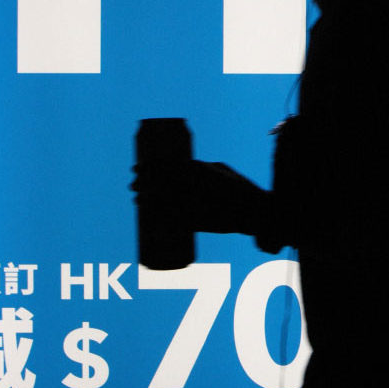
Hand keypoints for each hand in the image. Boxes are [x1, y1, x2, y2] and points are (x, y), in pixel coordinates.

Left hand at [131, 160, 267, 234]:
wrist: (255, 213)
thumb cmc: (240, 188)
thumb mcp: (222, 170)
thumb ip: (201, 167)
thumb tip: (183, 166)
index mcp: (201, 171)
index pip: (167, 166)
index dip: (149, 167)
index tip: (138, 167)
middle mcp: (195, 187)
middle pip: (160, 183)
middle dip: (144, 182)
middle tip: (134, 182)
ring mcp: (195, 204)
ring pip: (163, 201)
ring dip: (146, 198)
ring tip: (137, 198)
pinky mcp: (196, 221)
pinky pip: (171, 219)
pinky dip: (157, 216)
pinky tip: (148, 215)